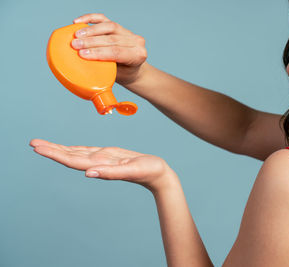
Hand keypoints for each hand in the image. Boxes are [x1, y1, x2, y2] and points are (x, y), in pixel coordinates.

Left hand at [30, 139, 176, 192]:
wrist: (158, 174)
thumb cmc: (148, 171)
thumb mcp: (131, 170)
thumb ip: (110, 173)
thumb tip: (87, 173)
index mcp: (100, 166)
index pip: (72, 160)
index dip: (55, 154)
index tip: (38, 148)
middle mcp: (98, 163)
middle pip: (70, 156)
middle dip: (51, 150)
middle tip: (33, 143)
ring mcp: (102, 160)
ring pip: (76, 154)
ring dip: (59, 149)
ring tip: (42, 144)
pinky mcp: (109, 156)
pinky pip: (87, 152)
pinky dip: (74, 149)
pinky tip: (67, 149)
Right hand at [71, 13, 147, 87]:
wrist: (133, 69)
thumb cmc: (124, 74)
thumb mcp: (117, 76)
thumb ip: (106, 68)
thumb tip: (85, 64)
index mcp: (138, 55)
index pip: (117, 52)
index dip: (98, 52)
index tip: (82, 54)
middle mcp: (136, 41)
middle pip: (111, 39)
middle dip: (91, 42)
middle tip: (75, 45)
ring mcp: (128, 32)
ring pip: (109, 26)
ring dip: (90, 31)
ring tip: (76, 35)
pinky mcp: (118, 26)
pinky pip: (104, 19)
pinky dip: (91, 18)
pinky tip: (79, 21)